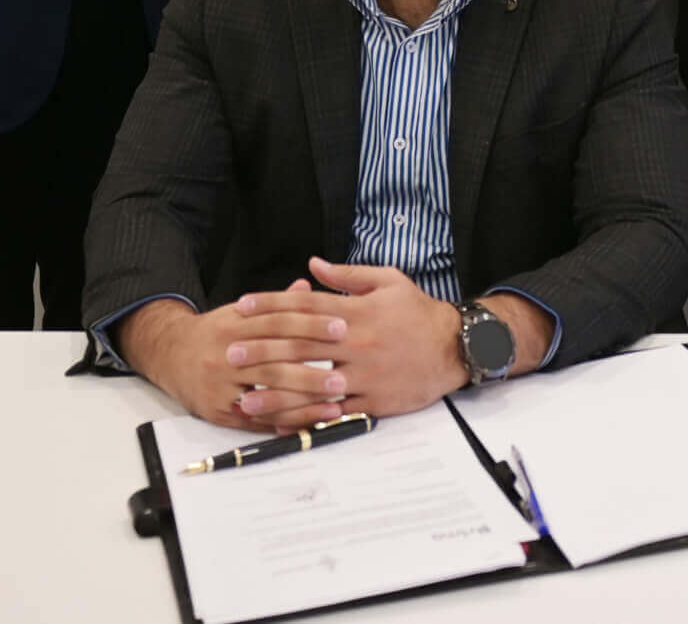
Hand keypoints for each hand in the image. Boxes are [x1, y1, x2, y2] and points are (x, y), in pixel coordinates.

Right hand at [117, 295, 350, 432]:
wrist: (170, 354)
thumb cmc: (216, 333)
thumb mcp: (239, 312)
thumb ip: (275, 304)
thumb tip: (306, 287)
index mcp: (235, 325)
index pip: (278, 323)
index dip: (311, 324)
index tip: (342, 328)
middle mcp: (226, 355)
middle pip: (274, 362)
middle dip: (311, 370)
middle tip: (343, 374)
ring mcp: (221, 386)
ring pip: (267, 394)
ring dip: (303, 401)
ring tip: (335, 403)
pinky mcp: (218, 411)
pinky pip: (255, 420)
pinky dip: (283, 421)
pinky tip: (308, 422)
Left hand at [242, 261, 558, 430]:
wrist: (455, 347)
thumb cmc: (419, 312)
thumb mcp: (388, 281)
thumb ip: (348, 274)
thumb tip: (312, 265)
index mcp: (357, 312)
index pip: (305, 306)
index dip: (271, 304)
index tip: (243, 306)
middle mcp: (356, 343)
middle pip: (300, 346)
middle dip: (262, 349)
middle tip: (231, 353)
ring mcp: (363, 375)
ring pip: (312, 385)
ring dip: (275, 392)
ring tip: (245, 397)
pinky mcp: (372, 401)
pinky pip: (333, 412)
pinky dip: (306, 418)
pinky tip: (282, 421)